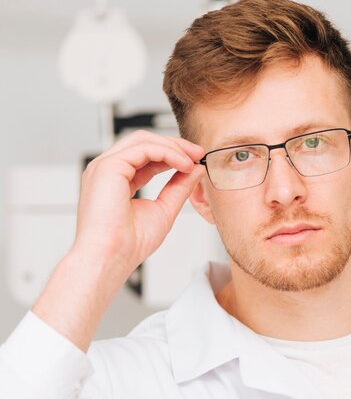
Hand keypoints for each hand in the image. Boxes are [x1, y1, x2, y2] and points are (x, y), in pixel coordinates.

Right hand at [32, 130, 206, 350]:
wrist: (111, 258)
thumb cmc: (129, 244)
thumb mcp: (164, 209)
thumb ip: (179, 187)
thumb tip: (195, 169)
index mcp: (117, 179)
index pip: (146, 155)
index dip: (173, 154)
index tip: (195, 159)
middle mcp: (108, 170)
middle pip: (144, 141)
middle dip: (174, 144)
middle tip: (198, 153)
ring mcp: (105, 166)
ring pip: (143, 140)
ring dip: (173, 147)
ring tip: (193, 159)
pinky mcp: (108, 167)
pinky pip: (144, 148)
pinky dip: (168, 153)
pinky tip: (183, 164)